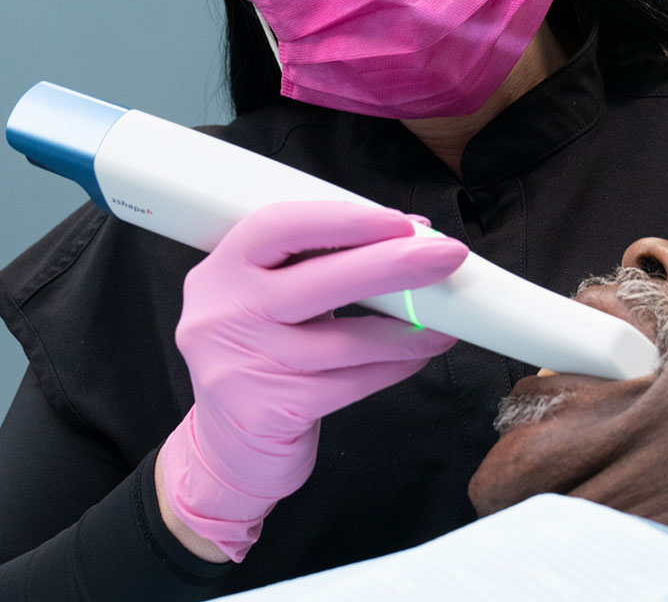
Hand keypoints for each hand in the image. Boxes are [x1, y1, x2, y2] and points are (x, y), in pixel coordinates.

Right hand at [156, 201, 464, 561]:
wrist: (228, 448)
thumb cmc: (263, 356)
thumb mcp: (270, 301)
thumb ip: (323, 265)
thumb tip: (410, 234)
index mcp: (221, 270)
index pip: (278, 226)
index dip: (343, 220)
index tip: (401, 222)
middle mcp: (221, 314)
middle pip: (317, 281)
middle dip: (392, 265)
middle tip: (446, 256)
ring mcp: (239, 366)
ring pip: (343, 341)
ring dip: (405, 329)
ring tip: (443, 322)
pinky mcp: (266, 412)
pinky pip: (348, 383)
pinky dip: (392, 366)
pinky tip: (416, 355)